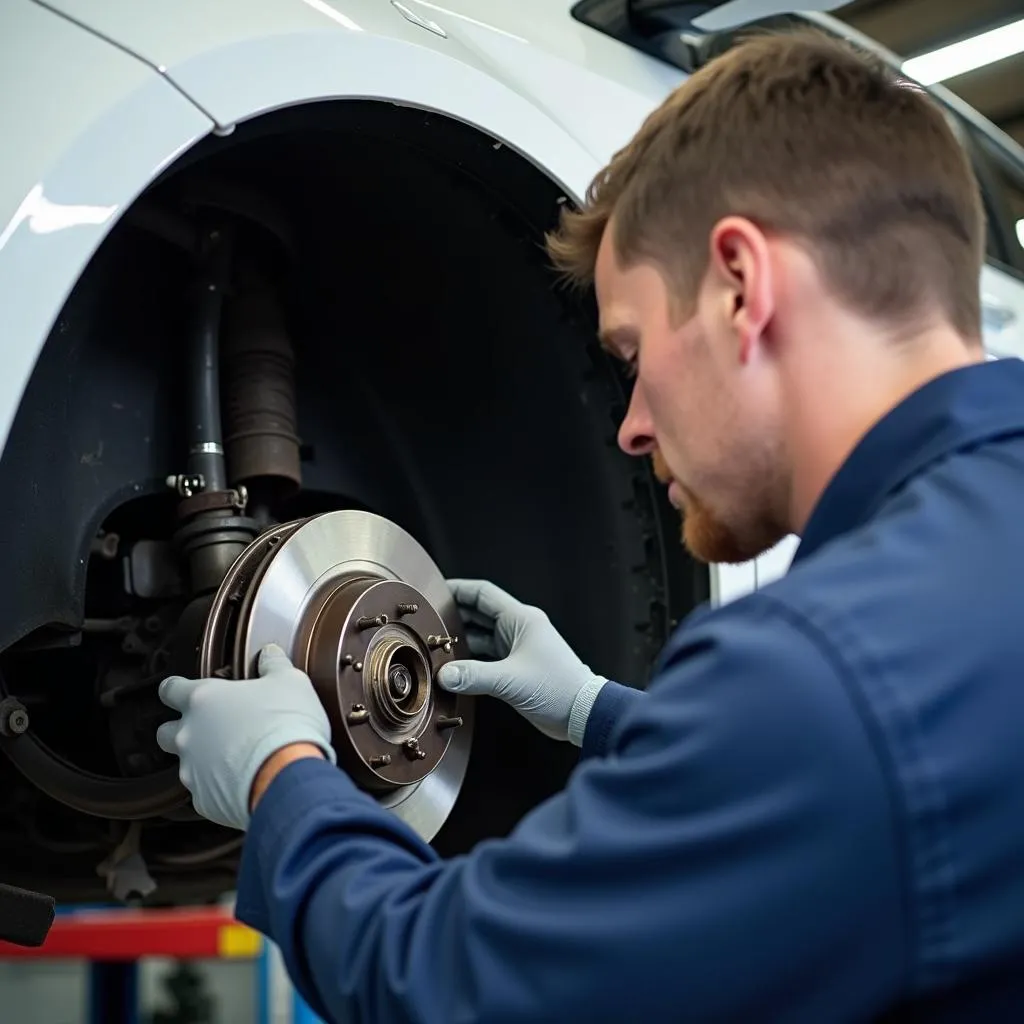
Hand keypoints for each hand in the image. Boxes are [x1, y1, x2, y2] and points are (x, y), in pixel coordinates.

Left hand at [156, 644, 335, 830]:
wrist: (288, 777)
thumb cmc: (287, 725)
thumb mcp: (290, 682)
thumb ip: (274, 664)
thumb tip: (270, 654)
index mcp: (204, 699)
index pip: (170, 689)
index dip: (175, 689)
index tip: (182, 690)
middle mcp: (189, 735)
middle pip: (164, 732)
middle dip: (181, 730)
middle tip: (212, 729)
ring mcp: (193, 770)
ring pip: (185, 765)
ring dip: (204, 761)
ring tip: (235, 760)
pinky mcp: (204, 801)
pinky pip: (204, 792)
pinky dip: (219, 788)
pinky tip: (244, 783)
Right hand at [436, 579, 606, 744]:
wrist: (582, 712)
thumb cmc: (557, 688)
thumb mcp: (511, 680)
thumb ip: (475, 676)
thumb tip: (443, 674)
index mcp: (521, 620)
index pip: (483, 594)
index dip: (459, 589)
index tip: (436, 592)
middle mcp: (519, 629)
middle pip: (480, 613)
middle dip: (455, 615)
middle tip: (429, 620)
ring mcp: (519, 648)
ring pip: (483, 636)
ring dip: (462, 639)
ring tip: (436, 643)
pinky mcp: (518, 667)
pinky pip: (489, 656)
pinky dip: (472, 658)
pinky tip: (455, 666)